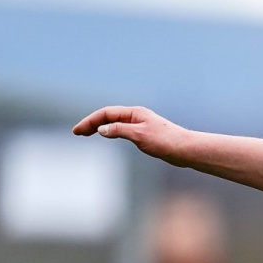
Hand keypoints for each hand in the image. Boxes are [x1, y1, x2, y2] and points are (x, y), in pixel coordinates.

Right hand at [71, 105, 188, 162]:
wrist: (186, 150)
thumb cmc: (165, 141)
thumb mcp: (139, 135)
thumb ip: (119, 130)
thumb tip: (101, 129)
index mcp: (134, 113)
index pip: (106, 114)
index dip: (90, 121)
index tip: (77, 131)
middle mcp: (136, 116)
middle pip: (108, 117)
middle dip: (91, 123)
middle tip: (77, 132)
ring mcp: (141, 125)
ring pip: (115, 123)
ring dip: (100, 127)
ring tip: (86, 133)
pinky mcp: (145, 134)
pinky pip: (122, 130)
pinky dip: (111, 132)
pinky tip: (106, 136)